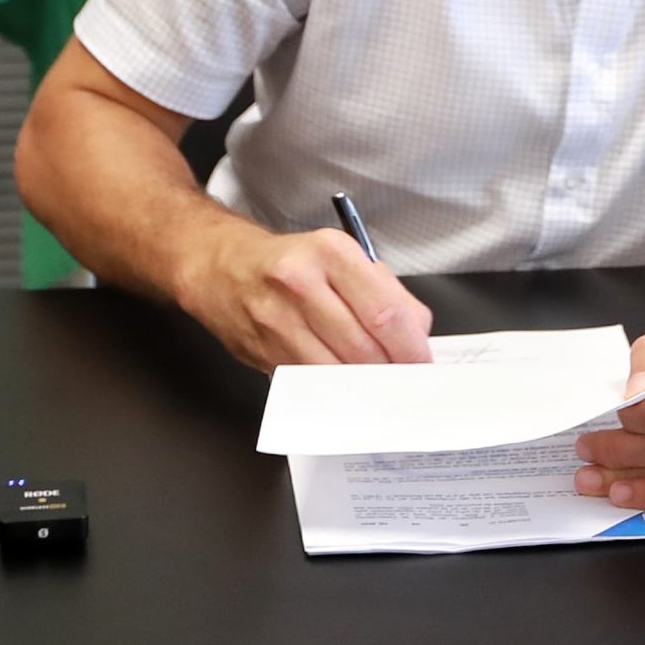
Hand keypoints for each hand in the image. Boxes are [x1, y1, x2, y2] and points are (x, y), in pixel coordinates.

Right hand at [175, 224, 433, 370]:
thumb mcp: (342, 257)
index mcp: (331, 253)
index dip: (410, 347)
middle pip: (362, 346)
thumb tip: (418, 332)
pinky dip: (335, 390)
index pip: (383, 311)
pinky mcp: (262, 351)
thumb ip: (386, 291)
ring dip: (364, 386)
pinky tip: (348, 389)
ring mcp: (276, 321)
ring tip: (381, 388)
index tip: (424, 365)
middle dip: (391, 371)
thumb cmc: (292, 262)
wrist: (220, 267)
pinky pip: (309, 381)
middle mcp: (300, 284)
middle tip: (407, 382)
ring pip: (335, 370)